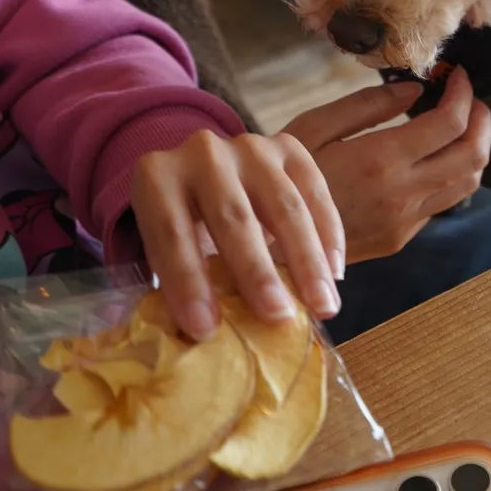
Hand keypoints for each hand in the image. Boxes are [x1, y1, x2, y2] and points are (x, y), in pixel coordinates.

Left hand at [130, 130, 343, 341]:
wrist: (201, 175)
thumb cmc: (182, 228)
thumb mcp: (165, 250)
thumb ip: (177, 283)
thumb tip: (202, 343)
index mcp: (155, 177)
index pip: (170, 232)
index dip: (186, 281)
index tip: (205, 329)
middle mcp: (202, 152)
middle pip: (232, 215)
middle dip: (256, 270)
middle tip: (277, 316)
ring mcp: (250, 147)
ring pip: (284, 204)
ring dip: (306, 259)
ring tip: (322, 306)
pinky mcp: (288, 148)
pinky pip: (316, 190)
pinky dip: (329, 234)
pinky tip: (335, 275)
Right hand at [283, 68, 490, 262]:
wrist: (263, 241)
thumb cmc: (279, 177)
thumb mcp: (314, 127)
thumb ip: (368, 106)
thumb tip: (416, 91)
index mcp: (381, 160)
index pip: (450, 124)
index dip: (463, 94)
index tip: (457, 75)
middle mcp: (402, 195)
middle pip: (473, 157)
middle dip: (481, 122)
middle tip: (469, 100)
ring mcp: (404, 222)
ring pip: (465, 185)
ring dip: (473, 151)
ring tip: (459, 127)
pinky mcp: (400, 239)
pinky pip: (440, 204)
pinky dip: (448, 175)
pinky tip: (427, 159)